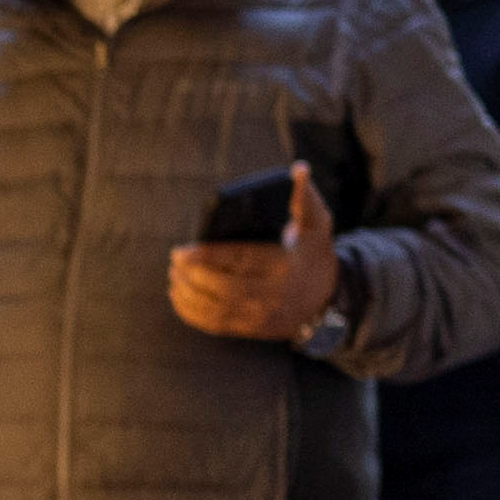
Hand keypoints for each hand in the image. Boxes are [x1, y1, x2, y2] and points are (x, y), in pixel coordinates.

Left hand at [166, 170, 345, 346]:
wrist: (325, 298)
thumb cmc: (314, 253)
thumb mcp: (317, 225)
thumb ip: (305, 197)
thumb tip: (298, 170)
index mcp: (285, 266)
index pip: (242, 261)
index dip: (210, 256)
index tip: (184, 249)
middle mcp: (273, 294)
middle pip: (225, 288)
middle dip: (194, 275)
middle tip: (175, 259)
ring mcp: (262, 317)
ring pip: (216, 310)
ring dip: (188, 294)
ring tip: (174, 275)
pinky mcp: (252, 329)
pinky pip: (216, 325)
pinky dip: (192, 313)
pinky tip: (178, 295)